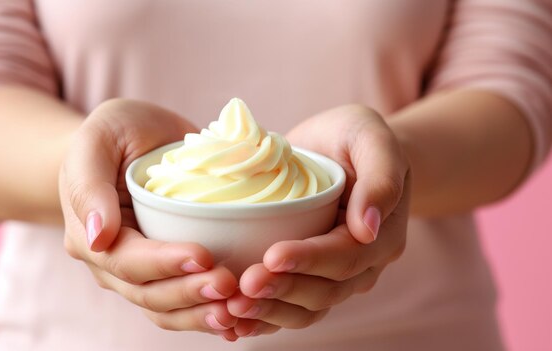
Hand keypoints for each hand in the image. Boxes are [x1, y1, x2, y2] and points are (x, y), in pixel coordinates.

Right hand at [59, 99, 239, 339]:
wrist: (131, 139)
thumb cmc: (113, 133)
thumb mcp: (97, 140)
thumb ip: (89, 186)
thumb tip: (97, 237)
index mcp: (90, 234)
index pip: (126, 260)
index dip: (164, 263)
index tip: (204, 255)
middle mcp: (111, 262)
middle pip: (149, 293)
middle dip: (189, 293)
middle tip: (230, 286)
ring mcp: (139, 271)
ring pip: (166, 308)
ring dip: (200, 314)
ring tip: (237, 312)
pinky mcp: (166, 270)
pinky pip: (182, 304)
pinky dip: (206, 314)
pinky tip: (237, 321)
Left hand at [227, 105, 410, 336]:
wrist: (339, 149)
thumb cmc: (353, 137)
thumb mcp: (370, 137)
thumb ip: (380, 176)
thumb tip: (366, 227)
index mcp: (381, 234)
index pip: (346, 256)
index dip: (310, 260)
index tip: (272, 255)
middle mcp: (362, 263)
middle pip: (325, 290)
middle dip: (284, 290)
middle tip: (244, 285)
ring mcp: (335, 275)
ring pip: (307, 308)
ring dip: (271, 311)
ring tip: (234, 308)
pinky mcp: (308, 276)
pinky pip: (291, 308)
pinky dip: (264, 318)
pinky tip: (235, 321)